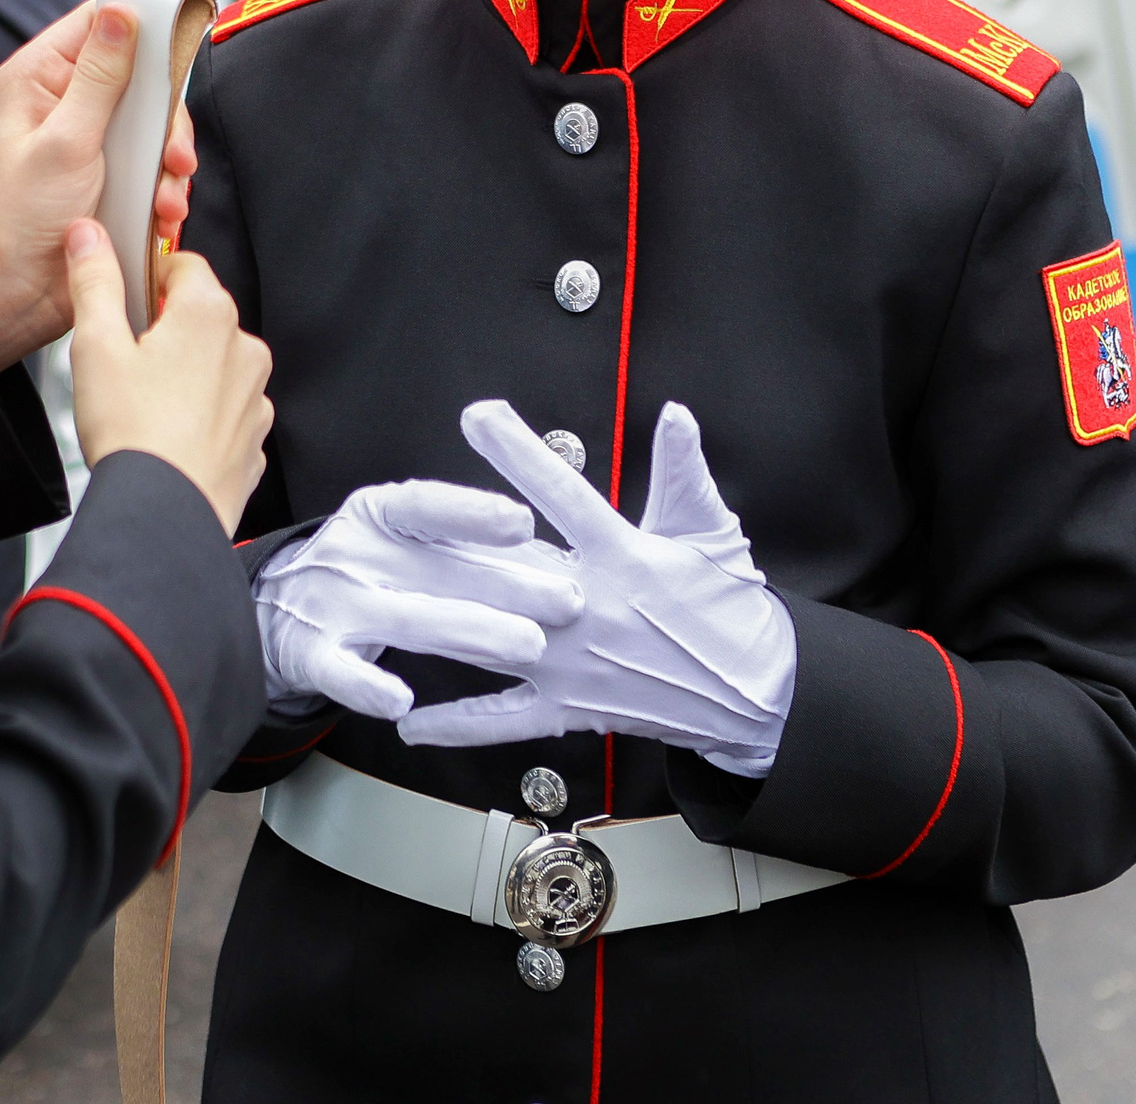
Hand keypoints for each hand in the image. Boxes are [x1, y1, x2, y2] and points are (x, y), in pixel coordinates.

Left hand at [0, 2, 194, 371]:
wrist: (18, 296)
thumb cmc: (17, 220)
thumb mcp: (65, 141)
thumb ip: (100, 77)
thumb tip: (123, 12)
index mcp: (40, 77)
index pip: (98, 22)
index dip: (140, 26)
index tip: (173, 46)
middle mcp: (66, 101)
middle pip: (142, 76)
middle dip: (165, 119)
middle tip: (173, 152)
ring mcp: (92, 139)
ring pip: (155, 125)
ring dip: (169, 163)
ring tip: (166, 198)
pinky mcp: (111, 175)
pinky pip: (155, 165)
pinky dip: (166, 189)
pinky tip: (161, 214)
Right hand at [64, 221, 270, 534]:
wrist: (163, 516)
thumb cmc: (132, 434)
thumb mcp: (95, 346)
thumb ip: (95, 281)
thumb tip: (88, 238)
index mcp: (209, 314)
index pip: (183, 263)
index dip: (148, 277)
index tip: (125, 301)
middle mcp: (244, 349)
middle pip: (200, 315)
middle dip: (164, 329)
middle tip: (124, 361)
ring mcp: (255, 397)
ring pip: (215, 364)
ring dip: (185, 373)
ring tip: (143, 405)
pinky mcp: (254, 439)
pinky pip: (225, 410)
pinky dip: (200, 415)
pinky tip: (166, 434)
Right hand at [253, 481, 584, 719]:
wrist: (271, 608)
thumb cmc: (362, 569)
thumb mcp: (397, 536)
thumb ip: (460, 542)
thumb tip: (550, 549)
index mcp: (377, 515)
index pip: (426, 506)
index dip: (472, 513)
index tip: (523, 521)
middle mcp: (353, 553)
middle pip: (436, 570)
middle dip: (507, 586)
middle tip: (567, 601)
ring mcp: (332, 606)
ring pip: (407, 620)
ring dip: (468, 632)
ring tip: (525, 645)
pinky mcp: (313, 655)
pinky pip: (343, 674)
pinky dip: (369, 687)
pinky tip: (401, 700)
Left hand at [398, 400, 795, 777]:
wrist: (757, 693)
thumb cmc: (731, 604)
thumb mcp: (712, 530)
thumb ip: (684, 471)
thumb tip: (675, 412)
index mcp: (622, 555)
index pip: (560, 491)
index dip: (517, 452)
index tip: (477, 414)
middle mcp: (588, 607)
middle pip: (506, 566)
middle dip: (452, 536)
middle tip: (398, 509)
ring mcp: (574, 663)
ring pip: (489, 636)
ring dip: (435, 621)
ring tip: (378, 607)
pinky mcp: (571, 708)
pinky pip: (505, 717)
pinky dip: (457, 723)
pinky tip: (410, 721)